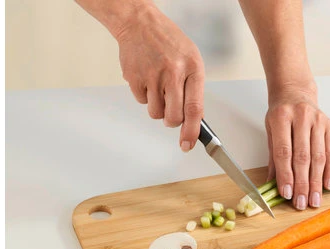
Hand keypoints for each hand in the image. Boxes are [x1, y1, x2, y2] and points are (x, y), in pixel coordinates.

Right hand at [115, 4, 204, 151]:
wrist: (140, 24)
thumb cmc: (168, 42)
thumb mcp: (191, 60)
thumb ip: (194, 89)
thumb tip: (194, 119)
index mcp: (192, 68)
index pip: (194, 108)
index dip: (192, 131)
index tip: (188, 144)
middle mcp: (173, 73)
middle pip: (173, 117)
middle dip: (172, 122)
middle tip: (171, 112)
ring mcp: (153, 76)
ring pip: (155, 113)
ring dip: (158, 108)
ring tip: (159, 88)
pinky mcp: (135, 78)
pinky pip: (141, 102)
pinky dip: (145, 96)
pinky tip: (147, 79)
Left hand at [265, 84, 329, 209]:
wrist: (296, 91)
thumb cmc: (281, 113)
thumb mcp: (270, 130)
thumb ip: (272, 157)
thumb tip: (272, 184)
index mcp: (281, 118)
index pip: (284, 151)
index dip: (286, 175)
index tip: (286, 194)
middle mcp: (301, 117)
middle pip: (302, 157)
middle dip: (302, 183)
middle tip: (302, 203)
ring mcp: (318, 121)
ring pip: (318, 157)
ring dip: (316, 182)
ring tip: (314, 200)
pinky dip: (329, 171)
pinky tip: (327, 185)